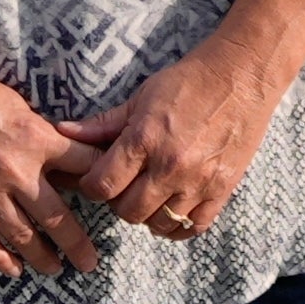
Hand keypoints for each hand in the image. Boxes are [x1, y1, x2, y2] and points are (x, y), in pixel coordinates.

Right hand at [0, 51, 104, 281]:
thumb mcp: (16, 104)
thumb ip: (41, 134)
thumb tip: (64, 158)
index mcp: (35, 140)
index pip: (84, 168)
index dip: (101, 185)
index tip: (109, 201)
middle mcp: (15, 171)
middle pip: (58, 218)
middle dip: (78, 245)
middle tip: (89, 262)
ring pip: (22, 236)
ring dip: (42, 257)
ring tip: (56, 269)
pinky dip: (0, 259)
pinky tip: (13, 269)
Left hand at [56, 36, 291, 241]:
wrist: (241, 76)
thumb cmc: (188, 82)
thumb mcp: (140, 97)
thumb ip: (103, 123)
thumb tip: (63, 132)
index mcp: (145, 139)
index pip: (102, 186)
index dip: (92, 187)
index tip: (97, 179)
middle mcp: (170, 165)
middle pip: (127, 211)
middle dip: (118, 202)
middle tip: (123, 187)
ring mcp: (199, 181)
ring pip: (159, 223)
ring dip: (148, 215)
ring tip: (149, 196)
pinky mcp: (223, 189)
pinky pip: (193, 227)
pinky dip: (178, 226)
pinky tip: (172, 210)